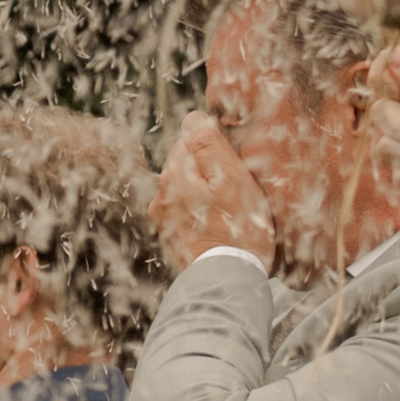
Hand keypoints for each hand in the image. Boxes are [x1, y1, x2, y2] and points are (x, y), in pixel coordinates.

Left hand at [153, 110, 276, 272]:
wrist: (228, 282)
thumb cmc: (238, 230)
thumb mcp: (232, 179)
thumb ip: (209, 146)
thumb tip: (194, 117)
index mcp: (174, 175)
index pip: (190, 140)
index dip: (217, 146)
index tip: (236, 163)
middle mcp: (161, 196)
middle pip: (186, 166)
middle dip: (209, 170)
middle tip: (237, 188)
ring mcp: (163, 220)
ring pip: (187, 191)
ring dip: (205, 193)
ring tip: (231, 210)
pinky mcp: (171, 240)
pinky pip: (188, 215)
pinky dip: (202, 215)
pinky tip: (220, 226)